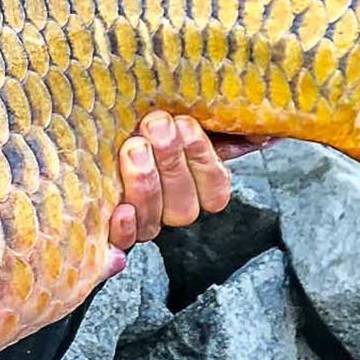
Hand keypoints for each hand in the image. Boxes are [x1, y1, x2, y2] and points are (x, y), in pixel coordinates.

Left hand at [105, 111, 232, 260]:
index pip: (215, 191)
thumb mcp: (179, 115)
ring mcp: (142, 221)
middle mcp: (172, 209)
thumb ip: (222, 126)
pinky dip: (124, 230)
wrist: (93, 123)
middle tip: (157, 125)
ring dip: (146, 184)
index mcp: (197, 186)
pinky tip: (122, 210)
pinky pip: (122, 244)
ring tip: (134, 147)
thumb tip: (266, 133)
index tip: (186, 124)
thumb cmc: (141, 119)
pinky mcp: (110, 231)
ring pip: (153, 221)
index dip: (203, 161)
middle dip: (172, 163)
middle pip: (184, 207)